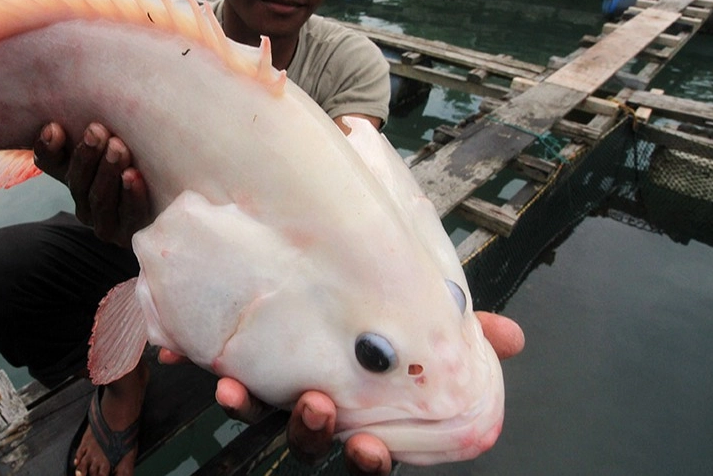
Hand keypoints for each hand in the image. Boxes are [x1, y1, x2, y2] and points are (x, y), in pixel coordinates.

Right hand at [33, 121, 149, 246]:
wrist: (167, 205)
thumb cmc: (135, 168)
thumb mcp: (109, 151)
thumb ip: (84, 139)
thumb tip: (56, 128)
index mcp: (74, 179)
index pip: (51, 163)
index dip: (49, 148)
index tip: (56, 128)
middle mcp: (84, 205)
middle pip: (78, 183)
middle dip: (87, 156)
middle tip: (97, 131)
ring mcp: (106, 223)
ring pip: (100, 199)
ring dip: (107, 172)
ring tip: (118, 149)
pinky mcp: (129, 233)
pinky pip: (129, 215)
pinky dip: (131, 195)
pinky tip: (133, 175)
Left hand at [212, 312, 523, 475]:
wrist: (308, 256)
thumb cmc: (378, 310)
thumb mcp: (426, 320)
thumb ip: (465, 330)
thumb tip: (511, 336)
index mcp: (364, 406)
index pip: (369, 448)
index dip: (370, 458)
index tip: (370, 449)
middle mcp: (318, 402)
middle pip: (312, 441)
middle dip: (314, 434)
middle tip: (317, 408)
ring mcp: (277, 386)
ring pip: (262, 415)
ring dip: (255, 407)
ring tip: (251, 391)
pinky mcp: (242, 361)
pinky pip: (222, 378)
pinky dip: (212, 375)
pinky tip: (201, 367)